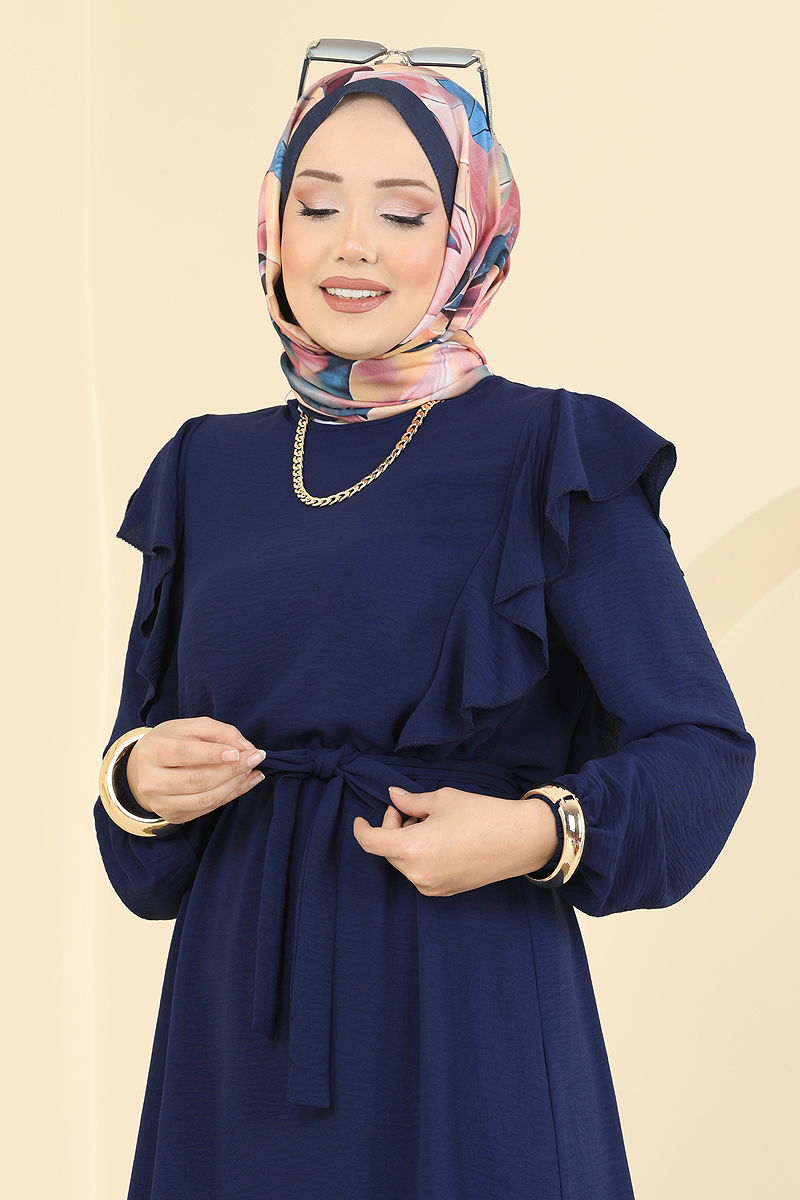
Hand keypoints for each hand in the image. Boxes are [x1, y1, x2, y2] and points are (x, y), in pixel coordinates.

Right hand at [126, 716, 266, 824]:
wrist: (147, 766)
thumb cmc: (173, 741)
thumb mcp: (191, 727)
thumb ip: (220, 732)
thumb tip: (246, 749)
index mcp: (153, 751)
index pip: (185, 753)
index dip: (213, 754)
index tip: (239, 752)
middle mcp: (151, 781)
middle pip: (198, 780)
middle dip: (232, 770)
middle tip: (255, 758)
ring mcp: (160, 803)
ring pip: (205, 799)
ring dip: (235, 784)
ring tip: (251, 769)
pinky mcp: (172, 816)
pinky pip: (208, 809)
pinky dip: (231, 795)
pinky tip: (244, 781)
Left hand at [352, 785, 558, 895]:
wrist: (520, 840)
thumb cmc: (482, 815)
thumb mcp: (442, 800)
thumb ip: (411, 801)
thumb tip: (393, 796)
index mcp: (413, 849)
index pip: (372, 843)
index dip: (362, 829)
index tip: (361, 819)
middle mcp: (418, 874)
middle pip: (388, 851)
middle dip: (394, 828)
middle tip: (412, 810)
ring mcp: (433, 886)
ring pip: (405, 862)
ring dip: (407, 842)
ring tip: (431, 823)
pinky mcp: (447, 891)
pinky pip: (421, 873)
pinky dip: (420, 856)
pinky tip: (440, 839)